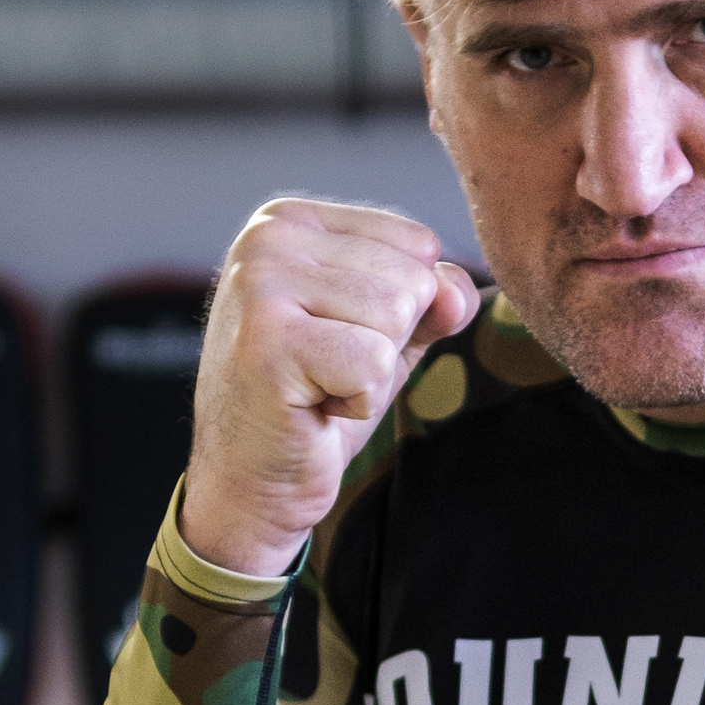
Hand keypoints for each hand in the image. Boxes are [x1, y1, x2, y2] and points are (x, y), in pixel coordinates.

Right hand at [182, 198, 479, 576]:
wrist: (250, 483)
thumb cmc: (315, 406)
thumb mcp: (388, 339)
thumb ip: (433, 301)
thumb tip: (455, 289)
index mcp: (292, 221)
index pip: (418, 244)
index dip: (403, 313)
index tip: (340, 343)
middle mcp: (268, 238)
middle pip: (410, 280)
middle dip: (387, 345)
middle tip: (327, 375)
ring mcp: (260, 284)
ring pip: (396, 317)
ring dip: (372, 375)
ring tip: (319, 388)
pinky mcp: (267, 341)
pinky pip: (374, 364)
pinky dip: (359, 403)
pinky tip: (312, 409)